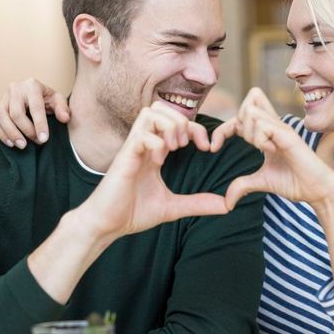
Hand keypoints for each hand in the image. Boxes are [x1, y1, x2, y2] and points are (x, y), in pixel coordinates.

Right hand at [0, 78, 70, 148]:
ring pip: (1, 116)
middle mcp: (15, 89)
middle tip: (37, 142)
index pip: (35, 107)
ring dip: (11, 133)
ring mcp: (3, 97)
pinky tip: (11, 143)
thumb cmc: (47, 99)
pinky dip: (1, 133)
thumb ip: (63, 108)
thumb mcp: (58, 100)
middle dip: (26, 130)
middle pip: (16, 113)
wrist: (33, 95)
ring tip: (22, 145)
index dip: (40, 124)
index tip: (43, 139)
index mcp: (32, 85)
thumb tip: (65, 118)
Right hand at [79, 102, 230, 239]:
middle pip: (162, 107)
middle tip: (186, 145)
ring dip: (169, 126)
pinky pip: (141, 134)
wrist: (106, 225)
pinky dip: (156, 143)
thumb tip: (227, 206)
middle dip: (182, 121)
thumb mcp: (173, 207)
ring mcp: (133, 147)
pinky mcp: (124, 156)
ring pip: (151, 112)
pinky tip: (159, 161)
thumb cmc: (132, 213)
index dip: (196, 128)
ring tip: (174, 149)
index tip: (207, 147)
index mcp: (155, 150)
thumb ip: (198, 203)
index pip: (177, 122)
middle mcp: (144, 144)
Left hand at [210, 88, 333, 209]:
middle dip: (234, 124)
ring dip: (248, 132)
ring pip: (250, 112)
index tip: (212, 148)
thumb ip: (242, 185)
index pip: (239, 115)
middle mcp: (274, 125)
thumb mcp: (261, 182)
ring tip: (263, 149)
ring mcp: (281, 128)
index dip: (222, 128)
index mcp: (266, 132)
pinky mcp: (289, 135)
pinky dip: (260, 139)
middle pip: (246, 103)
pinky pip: (263, 125)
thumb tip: (227, 201)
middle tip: (242, 146)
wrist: (318, 191)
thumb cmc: (295, 182)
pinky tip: (271, 151)